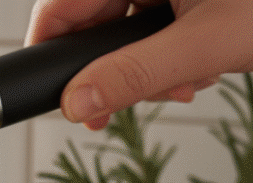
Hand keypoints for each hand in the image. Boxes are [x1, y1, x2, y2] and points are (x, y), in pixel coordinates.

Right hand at [26, 0, 252, 128]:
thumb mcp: (202, 46)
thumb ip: (132, 76)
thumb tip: (77, 103)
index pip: (60, 6)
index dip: (50, 54)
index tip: (56, 96)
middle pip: (94, 19)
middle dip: (113, 68)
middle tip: (135, 102)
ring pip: (126, 25)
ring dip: (146, 67)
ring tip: (187, 79)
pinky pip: (155, 19)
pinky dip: (169, 50)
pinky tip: (200, 62)